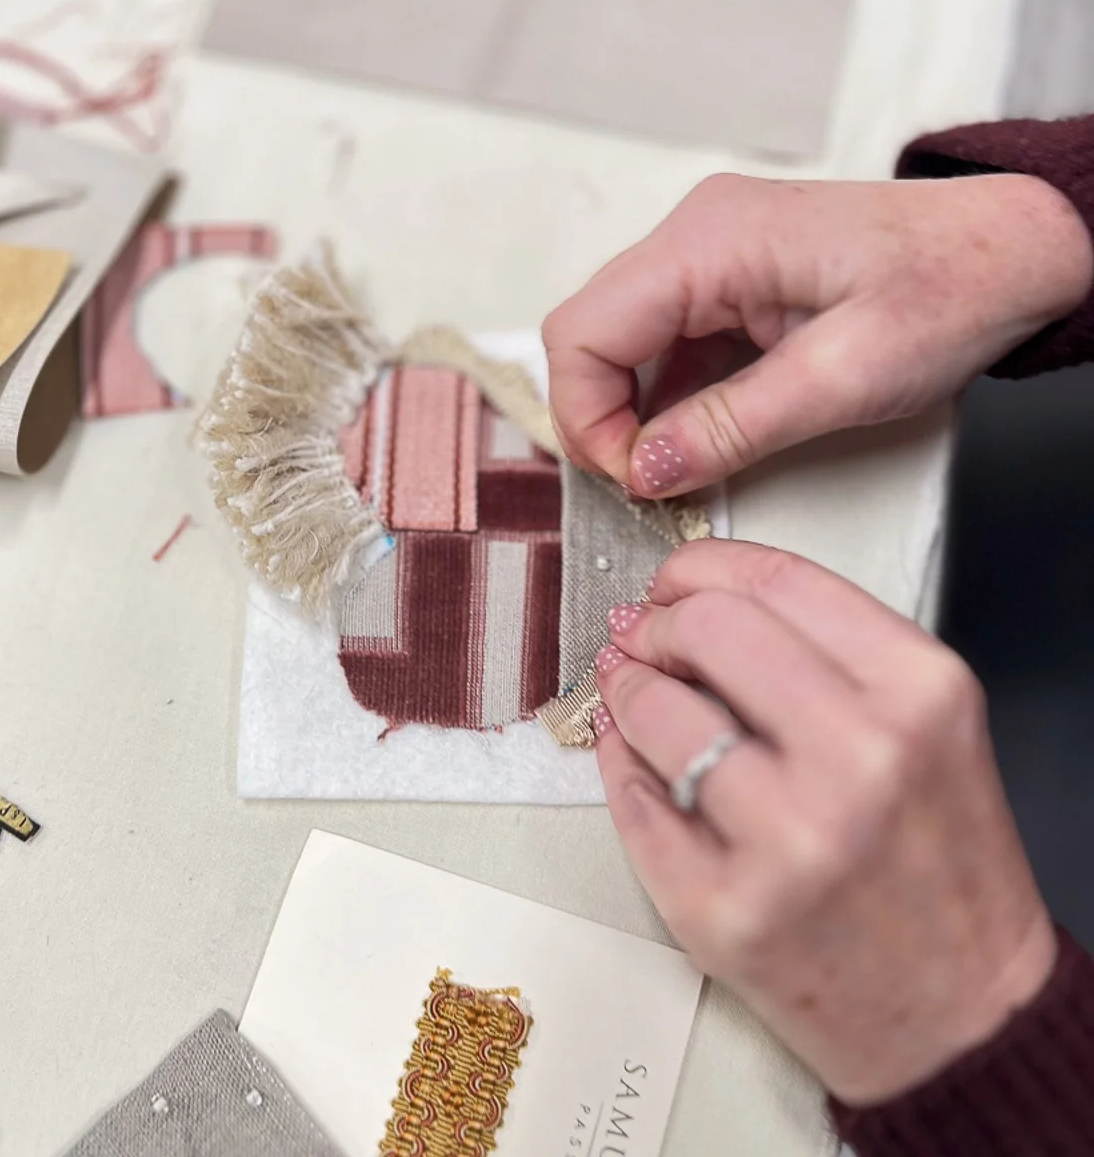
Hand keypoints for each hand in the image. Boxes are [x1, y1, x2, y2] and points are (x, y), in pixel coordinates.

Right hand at [543, 173, 1091, 494]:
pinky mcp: (723, 278)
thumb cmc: (950, 291)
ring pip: (615, 341)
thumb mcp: (843, 378)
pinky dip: (664, 398)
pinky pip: (661, 342)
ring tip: (676, 465)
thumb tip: (644, 472)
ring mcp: (705, 253)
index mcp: (710, 241)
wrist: (1016, 251)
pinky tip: (697, 434)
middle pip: (586, 333)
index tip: (633, 479)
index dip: (587, 418)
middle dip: (600, 418)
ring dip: (630, 411)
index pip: (582, 331)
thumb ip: (731, 428)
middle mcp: (692, 234)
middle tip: (647, 481)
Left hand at [591, 540, 1055, 1103]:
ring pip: (654, 710)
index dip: (701, 566)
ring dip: (626, 691)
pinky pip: (633, 800)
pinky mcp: (723, 911)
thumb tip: (694, 600)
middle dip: (658, 623)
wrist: (961, 1016)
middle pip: (706, 628)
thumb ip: (823, 652)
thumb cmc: (939, 863)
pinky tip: (635, 760)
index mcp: (919, 693)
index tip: (673, 580)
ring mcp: (786, 842)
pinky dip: (620, 767)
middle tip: (646, 639)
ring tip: (633, 696)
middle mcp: (860, 759)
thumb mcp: (922, 726)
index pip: (775, 579)